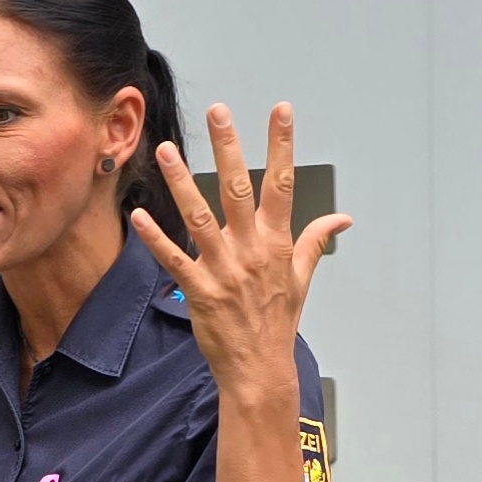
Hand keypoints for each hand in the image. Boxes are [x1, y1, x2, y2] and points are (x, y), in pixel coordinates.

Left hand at [129, 102, 349, 407]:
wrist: (260, 369)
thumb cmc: (279, 322)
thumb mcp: (302, 279)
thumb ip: (315, 242)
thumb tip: (343, 219)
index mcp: (276, 243)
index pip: (282, 184)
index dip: (281, 146)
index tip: (281, 112)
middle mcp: (250, 250)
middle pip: (238, 189)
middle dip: (229, 147)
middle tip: (218, 112)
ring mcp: (224, 270)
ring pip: (199, 217)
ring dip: (181, 182)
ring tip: (165, 150)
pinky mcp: (199, 290)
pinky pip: (174, 259)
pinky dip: (156, 238)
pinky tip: (139, 216)